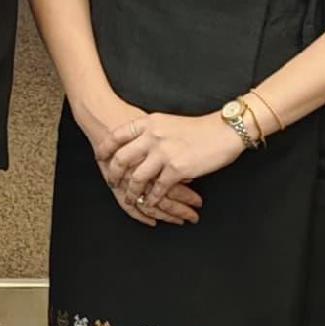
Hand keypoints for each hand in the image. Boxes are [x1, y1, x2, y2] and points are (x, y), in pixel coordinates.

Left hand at [73, 100, 198, 227]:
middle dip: (114, 173)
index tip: (100, 157)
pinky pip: (157, 189)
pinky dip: (152, 199)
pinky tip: (150, 203)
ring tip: (130, 199)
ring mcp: (164, 153)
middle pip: (122, 158)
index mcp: (149, 122)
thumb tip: (135, 145)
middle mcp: (152, 136)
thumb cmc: (198, 128)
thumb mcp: (168, 122)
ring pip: (137, 178)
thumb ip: (150, 131)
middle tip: (111, 182)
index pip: (118, 135)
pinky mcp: (177, 169)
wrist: (224, 131)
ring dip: (132, 192)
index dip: (106, 148)